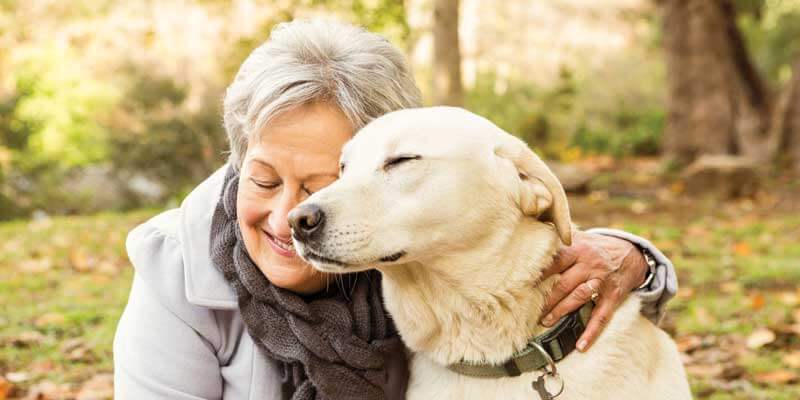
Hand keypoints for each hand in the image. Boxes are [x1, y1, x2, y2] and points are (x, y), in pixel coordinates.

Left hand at [539, 231, 647, 351]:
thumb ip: (558, 239)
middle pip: (563, 283)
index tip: (522, 283)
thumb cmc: (595, 247)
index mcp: (578, 249)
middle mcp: (589, 265)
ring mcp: (601, 281)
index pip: (554, 261)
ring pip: (578, 298)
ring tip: (545, 321)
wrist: (631, 254)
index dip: (538, 273)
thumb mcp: (579, 237)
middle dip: (546, 298)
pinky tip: (581, 345)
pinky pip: (601, 317)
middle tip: (529, 309)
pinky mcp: (612, 297)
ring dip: (561, 311)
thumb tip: (531, 235)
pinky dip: (591, 332)